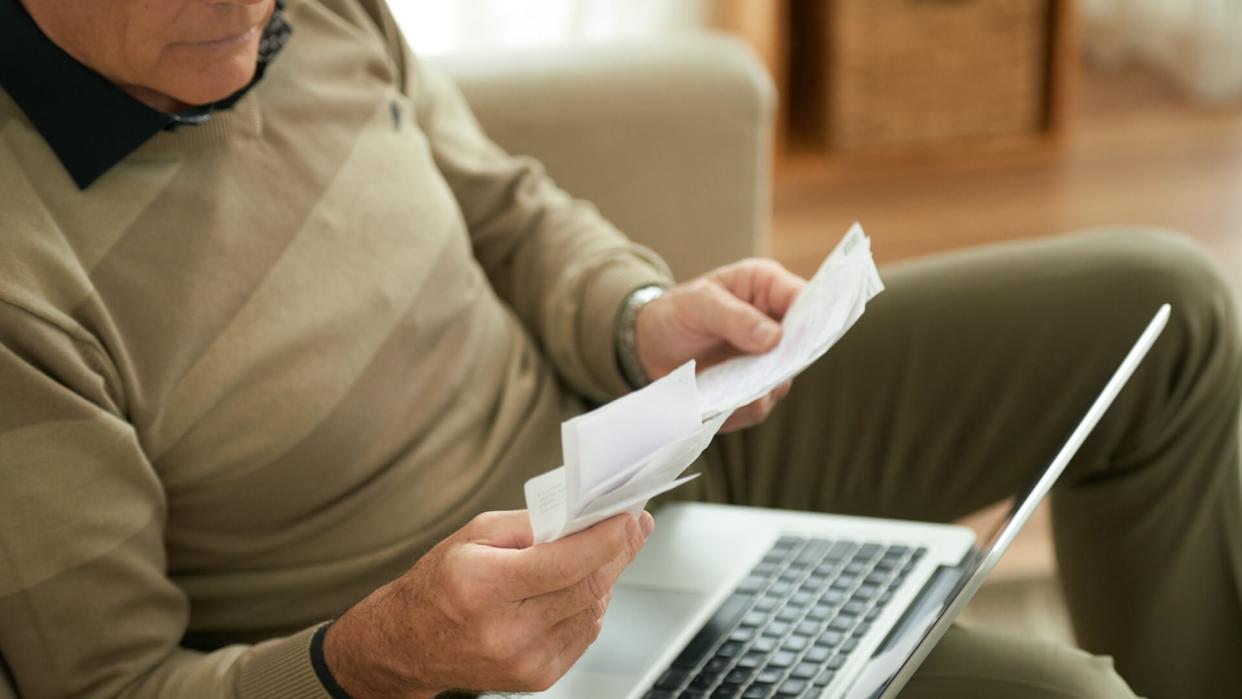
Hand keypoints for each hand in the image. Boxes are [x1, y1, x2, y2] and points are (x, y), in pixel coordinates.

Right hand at [323, 510, 653, 697]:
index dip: (605, 539)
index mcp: (483, 587)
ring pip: (593, 610)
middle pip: (587, 587)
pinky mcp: (538, 677)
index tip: (628, 517)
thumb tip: (586, 515)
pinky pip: (585, 633)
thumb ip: (533, 523)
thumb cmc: (441, 582)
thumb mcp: (476, 534)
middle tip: (631, 525)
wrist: (410, 642)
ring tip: (602, 551)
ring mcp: (525, 660)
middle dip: (617, 552)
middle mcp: (505, 631)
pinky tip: (577, 587)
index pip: (564, 564)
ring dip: (605, 577)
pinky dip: (590, 605)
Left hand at [636, 258, 806, 431]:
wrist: (650, 345)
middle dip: (784, 362)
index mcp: (767, 288)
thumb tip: (773, 338)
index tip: (800, 339)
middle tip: (761, 372)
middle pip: (802, 347)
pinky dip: (739, 408)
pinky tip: (719, 403)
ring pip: (782, 381)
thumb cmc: (676, 311)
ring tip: (729, 388)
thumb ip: (733, 316)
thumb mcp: (697, 303)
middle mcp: (775, 325)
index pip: (804, 298)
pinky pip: (758, 406)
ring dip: (759, 389)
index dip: (812, 318)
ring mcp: (767, 361)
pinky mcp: (753, 390)